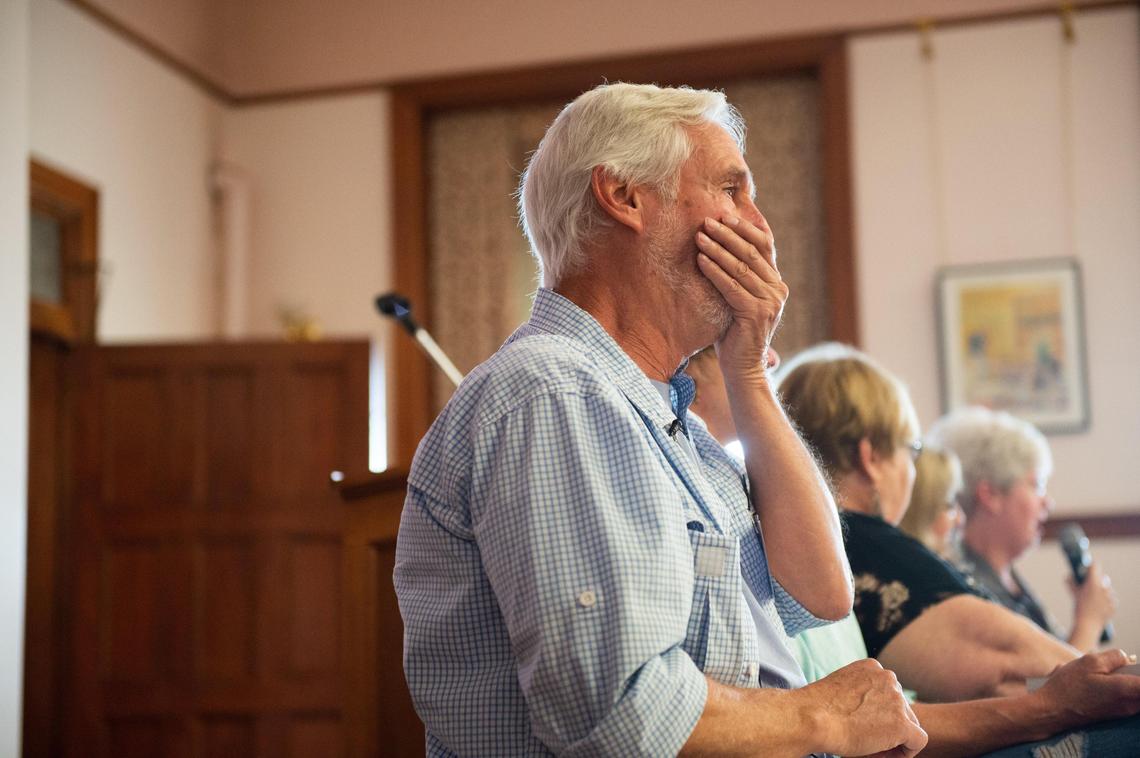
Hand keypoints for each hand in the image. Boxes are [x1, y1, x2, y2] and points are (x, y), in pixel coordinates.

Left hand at [695, 213, 787, 378]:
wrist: (743, 368)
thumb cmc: (734, 333)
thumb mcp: (738, 299)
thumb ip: (736, 277)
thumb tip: (716, 246)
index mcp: (776, 283)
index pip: (764, 247)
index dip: (745, 229)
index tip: (726, 215)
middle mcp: (778, 289)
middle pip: (752, 252)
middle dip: (727, 234)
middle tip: (707, 221)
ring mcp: (770, 301)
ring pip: (741, 267)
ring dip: (717, 249)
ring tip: (699, 236)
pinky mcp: (757, 313)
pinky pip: (732, 286)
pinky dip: (715, 271)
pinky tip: (700, 260)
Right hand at [795, 659, 927, 757]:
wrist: (811, 718)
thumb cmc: (816, 708)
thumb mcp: (841, 689)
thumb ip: (860, 694)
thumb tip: (868, 715)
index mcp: (872, 667)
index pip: (886, 694)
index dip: (877, 714)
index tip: (860, 725)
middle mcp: (888, 678)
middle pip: (899, 709)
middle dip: (887, 727)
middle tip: (866, 741)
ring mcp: (897, 700)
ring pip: (908, 725)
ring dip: (893, 739)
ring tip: (869, 749)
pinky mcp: (902, 723)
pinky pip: (918, 741)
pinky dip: (905, 752)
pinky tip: (883, 754)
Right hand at [1036, 649, 1139, 726]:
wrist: (1052, 711)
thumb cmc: (1068, 687)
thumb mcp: (1089, 662)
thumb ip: (1114, 657)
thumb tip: (1128, 658)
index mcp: (1125, 689)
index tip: (1132, 665)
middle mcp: (1129, 704)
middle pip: (1139, 685)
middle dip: (1132, 674)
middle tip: (1117, 666)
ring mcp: (1123, 711)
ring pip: (1135, 693)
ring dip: (1126, 681)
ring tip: (1105, 674)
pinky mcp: (1116, 715)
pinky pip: (1128, 699)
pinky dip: (1120, 689)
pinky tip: (1100, 683)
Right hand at [1069, 561, 1116, 629]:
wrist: (1088, 624)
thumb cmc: (1078, 608)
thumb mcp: (1073, 594)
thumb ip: (1070, 582)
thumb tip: (1067, 576)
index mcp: (1093, 583)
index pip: (1095, 566)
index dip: (1091, 565)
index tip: (1089, 566)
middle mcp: (1103, 588)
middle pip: (1102, 577)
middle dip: (1097, 579)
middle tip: (1090, 585)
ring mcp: (1110, 597)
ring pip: (1107, 588)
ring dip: (1103, 590)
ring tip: (1094, 598)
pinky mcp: (1114, 605)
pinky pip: (1111, 599)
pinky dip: (1106, 600)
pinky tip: (1099, 605)